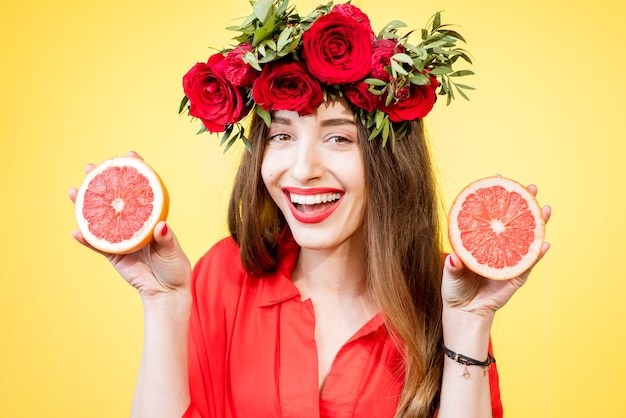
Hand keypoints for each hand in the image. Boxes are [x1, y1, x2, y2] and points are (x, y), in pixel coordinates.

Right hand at [68, 152, 191, 298]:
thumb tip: (161, 226)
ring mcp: (122, 238)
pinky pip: (98, 245)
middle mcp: (134, 224)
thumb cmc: (174, 268)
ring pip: (101, 218)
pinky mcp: (114, 256)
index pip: (143, 190)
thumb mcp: (172, 252)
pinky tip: (76, 230)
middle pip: (116, 199)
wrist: (167, 292)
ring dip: (86, 205)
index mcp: (151, 218)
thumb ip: (166, 239)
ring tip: (74, 191)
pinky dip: (87, 238)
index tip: (129, 154)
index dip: (136, 171)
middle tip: (90, 168)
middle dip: (102, 182)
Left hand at [442, 183, 550, 317]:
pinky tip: (544, 243)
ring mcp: (508, 261)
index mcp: (480, 241)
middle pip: (512, 221)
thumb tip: (454, 258)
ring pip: (525, 239)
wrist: (463, 313)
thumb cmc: (454, 289)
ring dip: (537, 224)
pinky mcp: (515, 278)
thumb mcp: (450, 275)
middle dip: (522, 203)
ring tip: (546, 209)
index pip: (489, 214)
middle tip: (531, 187)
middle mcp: (496, 247)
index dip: (495, 196)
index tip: (498, 177)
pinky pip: (527, 264)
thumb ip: (452, 267)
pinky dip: (537, 254)